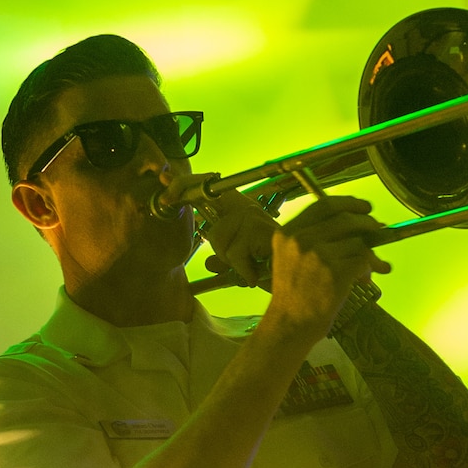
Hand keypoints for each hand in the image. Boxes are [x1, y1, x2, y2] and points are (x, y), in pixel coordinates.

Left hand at [160, 173, 277, 286]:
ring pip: (219, 239)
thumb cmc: (273, 270)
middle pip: (209, 212)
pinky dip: (244, 271)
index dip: (185, 184)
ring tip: (252, 267)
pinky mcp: (259, 231)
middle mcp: (249, 208)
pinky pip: (234, 254)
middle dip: (216, 242)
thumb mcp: (241, 264)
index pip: (209, 187)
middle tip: (237, 260)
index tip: (165, 185)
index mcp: (243, 209)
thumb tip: (209, 263)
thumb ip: (224, 260)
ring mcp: (254, 217)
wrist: (302, 282)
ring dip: (233, 261)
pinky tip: (258, 273)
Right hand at [266, 196, 390, 340]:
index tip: (364, 208)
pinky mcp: (335, 273)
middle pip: (346, 219)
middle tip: (378, 229)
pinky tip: (365, 278)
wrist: (289, 324)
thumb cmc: (294, 294)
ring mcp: (319, 256)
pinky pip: (364, 259)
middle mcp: (302, 240)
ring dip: (369, 253)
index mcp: (288, 233)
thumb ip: (317, 238)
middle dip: (367, 223)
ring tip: (370, 266)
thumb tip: (359, 223)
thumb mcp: (291, 257)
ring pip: (358, 241)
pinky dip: (369, 267)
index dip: (349, 203)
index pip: (324, 205)